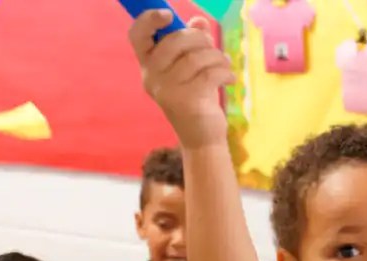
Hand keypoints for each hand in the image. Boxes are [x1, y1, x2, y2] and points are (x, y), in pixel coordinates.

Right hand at [127, 12, 233, 148]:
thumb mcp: (193, 68)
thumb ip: (194, 42)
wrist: (202, 138)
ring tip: (224, 65)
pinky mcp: (187, 101)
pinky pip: (209, 74)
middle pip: (173, 41)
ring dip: (217, 57)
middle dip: (199, 39)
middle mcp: (152, 78)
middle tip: (212, 48)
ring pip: (195, 57)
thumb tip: (199, 21)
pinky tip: (229, 79)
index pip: (137, 36)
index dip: (149, 19)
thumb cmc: (197, 97)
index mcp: (148, 66)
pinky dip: (224, 72)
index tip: (169, 15)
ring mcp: (167, 91)